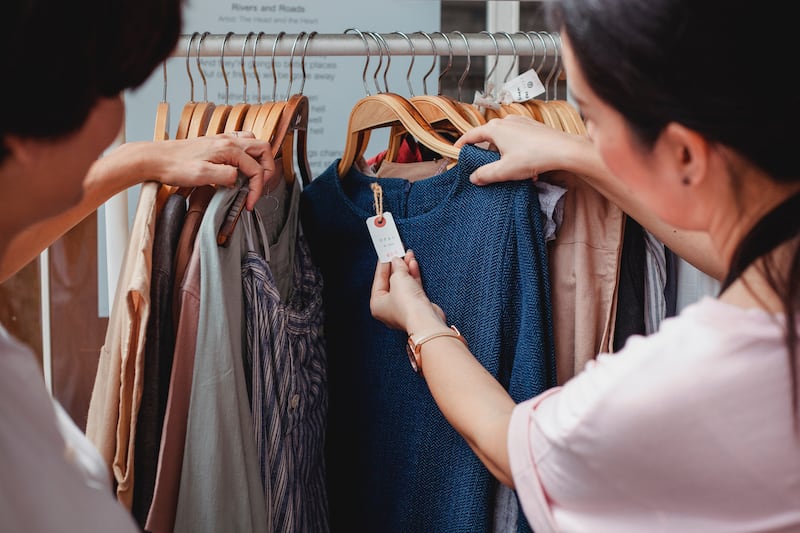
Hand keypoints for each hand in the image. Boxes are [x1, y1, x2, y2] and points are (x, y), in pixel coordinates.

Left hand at [126, 131, 275, 210]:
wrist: (154, 158)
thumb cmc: (174, 166)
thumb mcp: (202, 175)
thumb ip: (226, 176)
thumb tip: (239, 179)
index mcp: (228, 148)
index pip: (256, 168)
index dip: (257, 188)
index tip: (250, 203)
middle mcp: (228, 140)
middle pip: (263, 149)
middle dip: (267, 170)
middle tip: (259, 188)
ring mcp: (222, 140)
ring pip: (254, 144)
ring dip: (259, 160)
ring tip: (253, 178)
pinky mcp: (215, 144)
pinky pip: (241, 144)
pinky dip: (247, 155)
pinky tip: (239, 168)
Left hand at [370, 250, 446, 333]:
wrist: (425, 319)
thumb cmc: (407, 305)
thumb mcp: (398, 279)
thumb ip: (397, 267)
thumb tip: (397, 260)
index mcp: (377, 304)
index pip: (378, 280)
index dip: (383, 265)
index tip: (386, 253)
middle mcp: (389, 307)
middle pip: (391, 281)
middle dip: (396, 266)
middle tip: (398, 252)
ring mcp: (404, 307)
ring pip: (403, 283)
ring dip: (406, 269)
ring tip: (408, 254)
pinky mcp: (417, 306)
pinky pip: (413, 287)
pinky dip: (413, 276)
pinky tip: (413, 264)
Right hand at [454, 115, 588, 185]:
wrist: (563, 150)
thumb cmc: (534, 156)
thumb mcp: (504, 170)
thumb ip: (485, 174)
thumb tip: (474, 177)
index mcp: (495, 128)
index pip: (472, 135)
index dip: (462, 144)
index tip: (457, 150)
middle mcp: (507, 121)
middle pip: (489, 138)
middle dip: (487, 153)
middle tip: (486, 167)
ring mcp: (522, 122)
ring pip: (505, 139)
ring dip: (504, 155)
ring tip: (511, 171)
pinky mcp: (534, 127)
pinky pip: (518, 139)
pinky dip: (517, 152)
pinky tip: (526, 166)